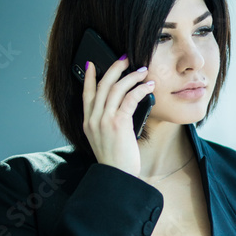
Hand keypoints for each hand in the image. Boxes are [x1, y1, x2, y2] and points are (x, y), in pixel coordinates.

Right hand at [82, 56, 154, 176]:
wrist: (118, 175)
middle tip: (125, 59)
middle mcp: (93, 119)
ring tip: (142, 71)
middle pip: (102, 85)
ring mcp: (104, 120)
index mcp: (88, 123)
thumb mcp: (105, 139)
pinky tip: (148, 86)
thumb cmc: (116, 161)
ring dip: (131, 77)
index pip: (86, 94)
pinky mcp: (118, 123)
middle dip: (114, 69)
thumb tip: (123, 107)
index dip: (89, 77)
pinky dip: (140, 89)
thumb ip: (107, 123)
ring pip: (116, 88)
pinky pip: (129, 98)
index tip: (92, 63)